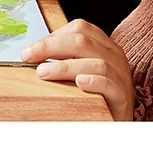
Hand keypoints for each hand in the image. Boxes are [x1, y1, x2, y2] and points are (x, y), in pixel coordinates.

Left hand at [21, 20, 135, 120]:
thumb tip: (32, 54)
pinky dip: (94, 82)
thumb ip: (65, 60)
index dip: (53, 36)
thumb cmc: (96, 95)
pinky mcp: (123, 97)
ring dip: (65, 67)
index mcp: (104, 46)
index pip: (80, 29)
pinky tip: (79, 83)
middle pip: (83, 42)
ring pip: (96, 63)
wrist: (118, 123)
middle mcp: (115, 57)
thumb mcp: (81, 71)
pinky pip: (110, 85)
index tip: (30, 50)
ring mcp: (121, 76)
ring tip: (44, 73)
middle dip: (51, 47)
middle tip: (30, 57)